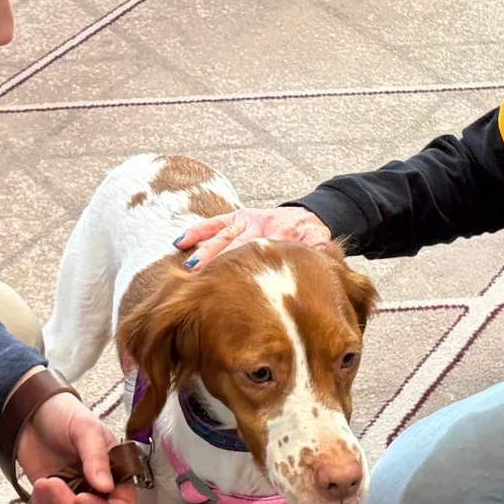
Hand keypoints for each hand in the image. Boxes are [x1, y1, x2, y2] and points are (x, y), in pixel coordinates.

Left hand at [18, 390, 136, 503]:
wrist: (31, 414)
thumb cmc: (65, 415)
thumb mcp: (85, 429)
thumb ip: (96, 457)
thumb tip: (106, 487)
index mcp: (118, 475)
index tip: (81, 499)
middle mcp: (100, 493)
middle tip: (55, 486)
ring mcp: (76, 500)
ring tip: (44, 483)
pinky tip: (39, 487)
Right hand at [175, 205, 332, 269]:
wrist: (309, 218)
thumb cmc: (310, 241)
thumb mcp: (320, 246)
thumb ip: (319, 252)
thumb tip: (323, 258)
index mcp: (278, 239)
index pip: (256, 256)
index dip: (242, 271)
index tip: (227, 287)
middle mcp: (258, 229)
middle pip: (234, 248)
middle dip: (218, 265)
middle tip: (201, 282)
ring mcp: (245, 222)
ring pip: (221, 237)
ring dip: (205, 252)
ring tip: (190, 268)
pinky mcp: (237, 216)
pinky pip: (214, 223)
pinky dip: (197, 231)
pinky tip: (180, 242)